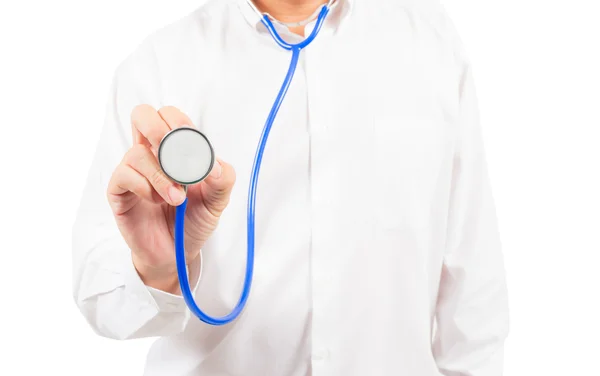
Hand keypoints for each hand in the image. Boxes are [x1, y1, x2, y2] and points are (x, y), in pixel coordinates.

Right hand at [107, 105, 235, 292]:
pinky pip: (124, 175)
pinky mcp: (119, 191)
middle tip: (175, 155)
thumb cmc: (193, 220)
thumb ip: (223, 179)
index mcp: (175, 149)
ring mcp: (133, 171)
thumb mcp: (218, 201)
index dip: (180, 123)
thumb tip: (214, 165)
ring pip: (136, 152)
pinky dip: (145, 187)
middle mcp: (152, 154)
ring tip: (177, 198)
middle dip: (159, 129)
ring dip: (162, 176)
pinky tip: (156, 201)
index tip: (195, 147)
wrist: (178, 253)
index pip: (170, 116)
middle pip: (142, 115)